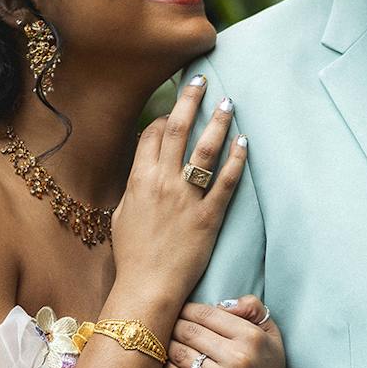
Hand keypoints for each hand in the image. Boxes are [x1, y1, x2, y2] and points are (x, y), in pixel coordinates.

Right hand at [110, 78, 246, 317]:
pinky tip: (244, 142)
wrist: (148, 286)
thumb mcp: (122, 215)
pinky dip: (237, 159)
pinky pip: (226, 181)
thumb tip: (140, 169)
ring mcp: (187, 198)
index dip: (163, 118)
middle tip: (201, 80)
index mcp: (138, 181)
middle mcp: (162, 183)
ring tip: (228, 103)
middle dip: (189, 100)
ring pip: (204, 149)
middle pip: (177, 130)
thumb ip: (132, 187)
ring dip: (217, 122)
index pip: (151, 135)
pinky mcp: (209, 216)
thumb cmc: (133, 255)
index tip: (173, 113)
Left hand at [167, 296, 290, 367]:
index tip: (180, 312)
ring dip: (168, 345)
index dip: (187, 310)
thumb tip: (223, 303)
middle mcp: (238, 359)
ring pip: (179, 353)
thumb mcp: (271, 337)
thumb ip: (253, 309)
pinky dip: (168, 367)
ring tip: (166, 343)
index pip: (206, 314)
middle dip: (174, 325)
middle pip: (188, 331)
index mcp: (252, 338)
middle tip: (168, 326)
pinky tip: (168, 362)